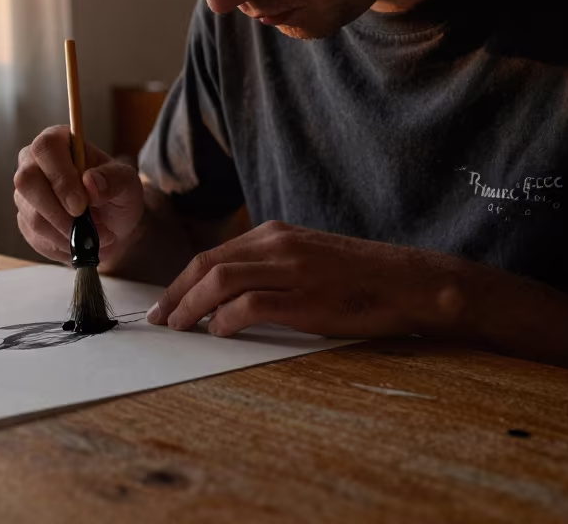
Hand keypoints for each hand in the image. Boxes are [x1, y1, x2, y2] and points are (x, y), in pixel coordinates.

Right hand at [13, 125, 144, 266]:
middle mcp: (33, 163)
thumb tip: (90, 182)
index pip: (46, 149)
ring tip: (94, 236)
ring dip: (66, 233)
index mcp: (58, 141)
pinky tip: (79, 241)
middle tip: (85, 227)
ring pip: (32, 216)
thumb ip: (114, 179)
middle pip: (26, 181)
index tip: (81, 205)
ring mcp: (25, 193)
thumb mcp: (127, 183)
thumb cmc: (117, 194)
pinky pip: (35, 237)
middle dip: (57, 211)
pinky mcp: (24, 220)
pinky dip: (62, 245)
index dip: (60, 177)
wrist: (112, 224)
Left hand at [146, 221, 463, 337]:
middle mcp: (278, 245)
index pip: (212, 254)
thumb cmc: (357, 278)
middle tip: (160, 319)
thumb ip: (268, 268)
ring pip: (221, 281)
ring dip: (191, 307)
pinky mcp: (306, 298)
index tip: (165, 303)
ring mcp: (292, 270)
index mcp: (275, 234)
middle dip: (176, 294)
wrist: (408, 282)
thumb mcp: (305, 258)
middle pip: (207, 264)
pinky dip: (226, 319)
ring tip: (179, 328)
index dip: (181, 281)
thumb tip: (224, 296)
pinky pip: (250, 305)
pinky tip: (218, 332)